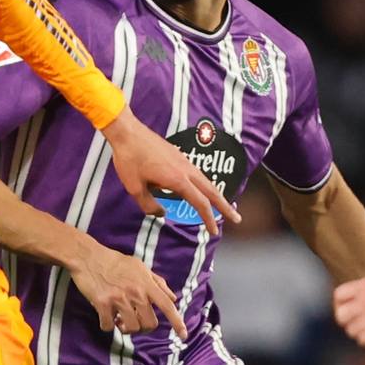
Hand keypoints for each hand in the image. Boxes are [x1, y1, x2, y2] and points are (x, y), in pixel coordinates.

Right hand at [69, 246, 187, 340]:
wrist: (88, 257)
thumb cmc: (115, 261)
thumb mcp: (140, 267)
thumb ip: (157, 283)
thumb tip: (173, 297)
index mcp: (146, 284)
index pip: (167, 305)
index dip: (177, 322)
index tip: (184, 335)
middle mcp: (136, 293)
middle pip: (150, 323)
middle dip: (144, 328)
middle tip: (135, 322)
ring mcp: (119, 299)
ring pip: (131, 327)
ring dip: (125, 328)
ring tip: (119, 320)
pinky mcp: (102, 303)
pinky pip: (109, 326)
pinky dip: (107, 325)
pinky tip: (105, 317)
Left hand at [101, 112, 235, 232]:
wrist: (127, 132)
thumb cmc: (129, 159)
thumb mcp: (134, 188)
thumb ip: (148, 204)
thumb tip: (161, 214)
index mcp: (178, 179)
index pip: (200, 203)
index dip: (209, 219)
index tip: (214, 232)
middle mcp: (186, 170)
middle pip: (212, 191)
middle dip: (225, 206)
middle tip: (237, 219)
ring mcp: (184, 161)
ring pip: (205, 181)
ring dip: (215, 195)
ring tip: (222, 207)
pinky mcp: (178, 156)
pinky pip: (195, 174)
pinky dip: (203, 186)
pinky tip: (198, 191)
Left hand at [333, 274, 364, 347]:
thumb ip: (364, 292)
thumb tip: (343, 308)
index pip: (338, 295)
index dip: (340, 306)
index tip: (350, 312)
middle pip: (341, 316)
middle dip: (348, 322)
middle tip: (359, 324)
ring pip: (351, 331)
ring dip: (361, 333)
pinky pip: (363, 340)